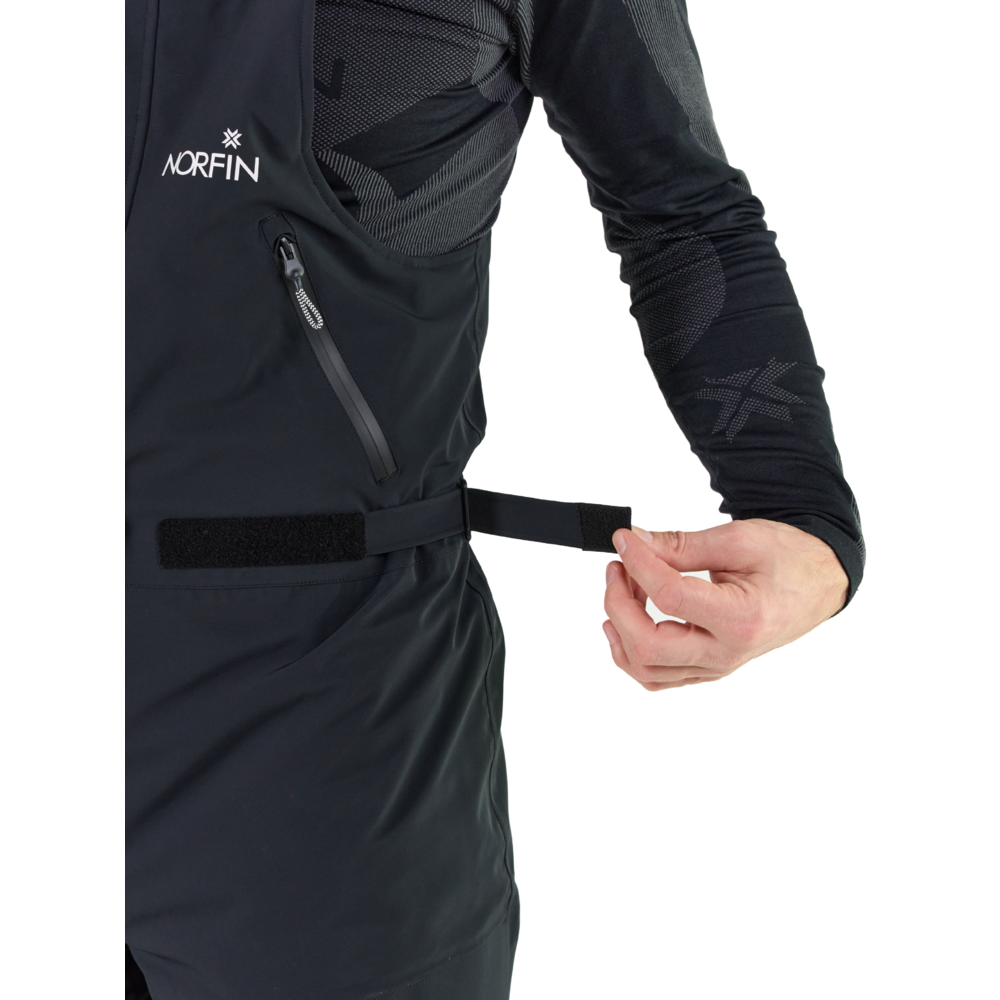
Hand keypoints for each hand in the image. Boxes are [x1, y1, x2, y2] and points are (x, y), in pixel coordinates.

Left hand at [602, 519, 848, 690]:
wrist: (818, 584)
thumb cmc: (788, 560)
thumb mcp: (738, 540)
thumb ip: (682, 545)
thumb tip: (636, 542)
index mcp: (742, 618)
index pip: (670, 598)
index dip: (638, 565)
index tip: (624, 540)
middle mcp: (727, 652)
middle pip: (648, 647)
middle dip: (618, 604)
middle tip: (618, 566)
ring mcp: (716, 666)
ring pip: (646, 670)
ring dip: (620, 627)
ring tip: (622, 587)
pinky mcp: (706, 669)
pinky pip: (656, 676)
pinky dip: (630, 651)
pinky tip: (624, 621)